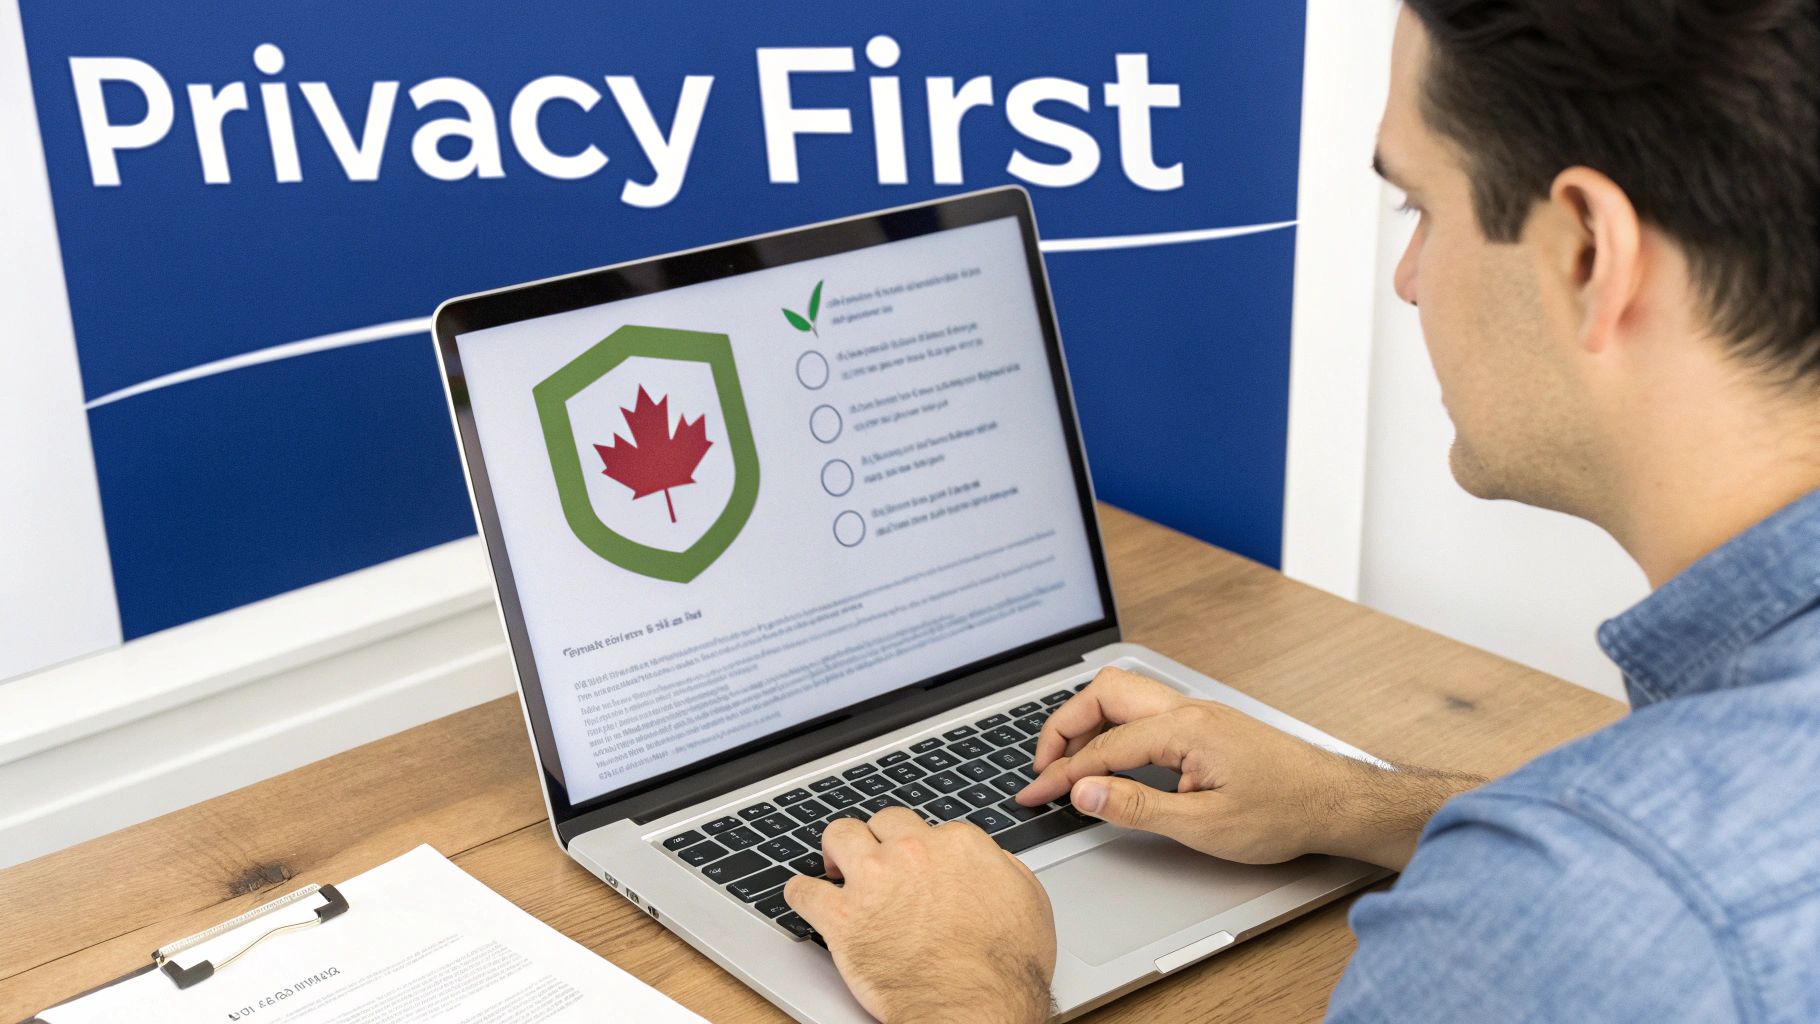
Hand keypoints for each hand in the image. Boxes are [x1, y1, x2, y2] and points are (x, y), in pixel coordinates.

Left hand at [784, 808, 1054, 1023]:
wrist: (976, 1007)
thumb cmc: (1005, 966)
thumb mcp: (1028, 901)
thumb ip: (1003, 868)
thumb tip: (989, 859)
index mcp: (957, 844)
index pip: (926, 827)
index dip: (919, 848)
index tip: (914, 864)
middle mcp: (913, 851)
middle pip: (881, 822)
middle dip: (877, 839)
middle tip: (874, 861)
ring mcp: (874, 881)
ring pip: (839, 836)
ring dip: (837, 851)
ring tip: (836, 867)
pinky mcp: (842, 918)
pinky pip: (802, 891)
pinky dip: (800, 893)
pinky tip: (805, 897)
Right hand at [1016, 667, 1481, 869]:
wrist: (1336, 802)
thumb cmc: (1285, 812)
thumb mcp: (1204, 826)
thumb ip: (1137, 807)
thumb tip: (1084, 793)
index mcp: (1184, 728)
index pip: (1103, 747)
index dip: (1062, 773)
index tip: (1035, 794)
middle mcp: (1187, 709)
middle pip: (1104, 694)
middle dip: (1064, 727)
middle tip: (1044, 767)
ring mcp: (1197, 713)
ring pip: (1123, 696)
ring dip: (1088, 724)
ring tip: (1068, 763)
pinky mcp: (1204, 725)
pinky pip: (1143, 712)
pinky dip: (1113, 730)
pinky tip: (1110, 760)